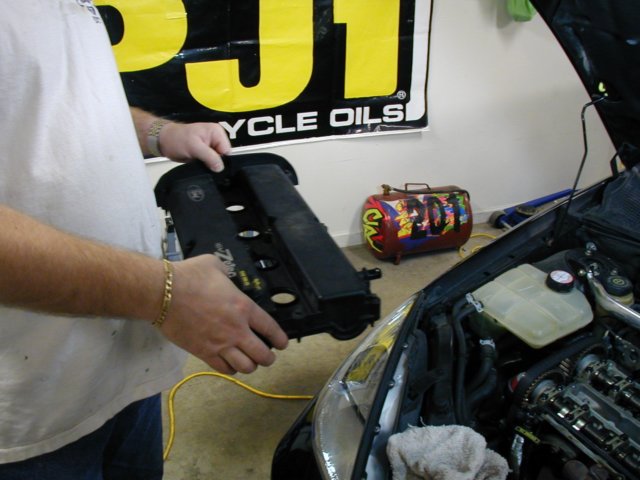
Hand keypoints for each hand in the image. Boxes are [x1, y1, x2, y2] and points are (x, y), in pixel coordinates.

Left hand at [159, 122, 231, 172]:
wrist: (164, 142)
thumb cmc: (177, 139)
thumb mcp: (194, 147)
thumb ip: (209, 157)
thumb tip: (220, 168)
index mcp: (217, 132)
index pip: (227, 150)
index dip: (221, 159)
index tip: (210, 163)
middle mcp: (216, 139)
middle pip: (224, 156)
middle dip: (216, 163)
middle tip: (204, 164)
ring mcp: (211, 147)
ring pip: (218, 161)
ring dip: (211, 166)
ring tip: (201, 165)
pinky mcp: (206, 155)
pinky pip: (211, 163)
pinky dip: (207, 166)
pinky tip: (200, 166)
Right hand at [159, 255, 287, 374]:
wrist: (162, 293)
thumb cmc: (188, 276)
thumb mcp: (214, 265)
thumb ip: (226, 273)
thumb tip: (224, 275)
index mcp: (244, 307)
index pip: (271, 328)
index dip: (280, 338)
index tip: (282, 343)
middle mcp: (236, 329)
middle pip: (262, 354)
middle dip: (268, 357)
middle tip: (267, 355)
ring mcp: (220, 343)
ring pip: (246, 366)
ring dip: (250, 365)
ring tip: (250, 362)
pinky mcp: (203, 352)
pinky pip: (223, 369)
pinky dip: (230, 369)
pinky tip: (230, 364)